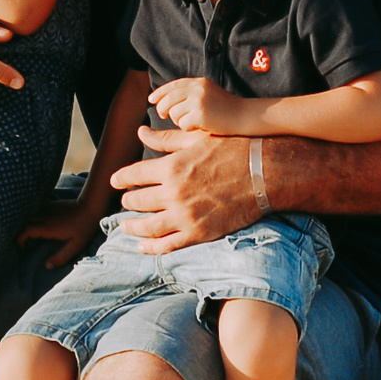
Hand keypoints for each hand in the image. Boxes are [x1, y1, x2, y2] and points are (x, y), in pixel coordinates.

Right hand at [21, 191, 105, 269]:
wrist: (91, 206)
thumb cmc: (84, 228)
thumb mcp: (75, 246)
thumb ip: (61, 257)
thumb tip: (47, 266)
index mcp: (48, 227)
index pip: (26, 231)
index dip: (20, 240)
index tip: (23, 248)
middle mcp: (44, 216)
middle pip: (23, 221)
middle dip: (18, 230)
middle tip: (21, 241)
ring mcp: (47, 208)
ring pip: (28, 213)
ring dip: (23, 222)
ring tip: (24, 232)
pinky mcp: (51, 204)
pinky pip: (35, 208)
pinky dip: (30, 214)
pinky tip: (33, 221)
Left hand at [107, 126, 263, 254]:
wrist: (265, 172)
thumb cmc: (233, 149)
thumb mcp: (197, 138)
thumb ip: (166, 139)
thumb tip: (141, 131)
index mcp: (171, 167)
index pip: (134, 175)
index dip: (121, 179)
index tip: (115, 181)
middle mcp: (174, 194)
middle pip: (137, 201)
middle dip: (128, 201)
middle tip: (125, 201)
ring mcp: (186, 216)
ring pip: (148, 227)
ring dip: (132, 227)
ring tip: (126, 226)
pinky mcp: (199, 233)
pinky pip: (168, 246)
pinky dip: (151, 248)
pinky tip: (142, 246)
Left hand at [147, 76, 247, 134]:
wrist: (245, 116)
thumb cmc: (227, 109)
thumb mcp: (210, 93)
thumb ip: (192, 92)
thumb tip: (168, 99)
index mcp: (199, 82)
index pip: (174, 85)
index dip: (160, 92)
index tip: (151, 99)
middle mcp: (197, 89)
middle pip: (169, 99)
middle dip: (163, 109)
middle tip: (163, 116)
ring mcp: (199, 101)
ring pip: (174, 114)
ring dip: (180, 121)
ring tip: (193, 122)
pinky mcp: (201, 114)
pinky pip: (183, 124)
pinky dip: (188, 128)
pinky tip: (200, 127)